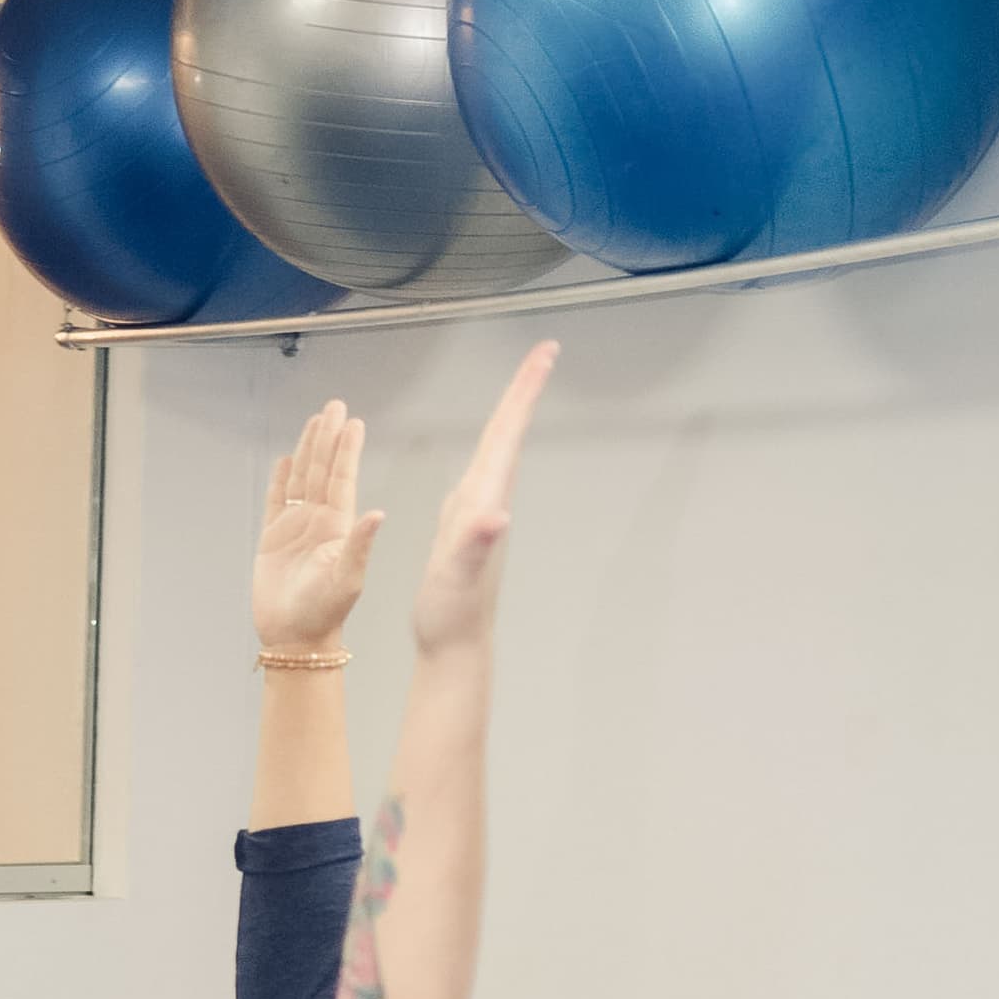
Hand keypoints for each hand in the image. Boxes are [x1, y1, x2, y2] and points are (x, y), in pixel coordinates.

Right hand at [250, 396, 382, 652]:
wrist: (295, 636)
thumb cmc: (325, 612)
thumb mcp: (349, 578)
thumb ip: (360, 544)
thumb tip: (377, 514)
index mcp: (338, 526)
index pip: (342, 479)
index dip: (346, 450)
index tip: (352, 422)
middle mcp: (319, 521)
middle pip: (322, 470)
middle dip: (328, 438)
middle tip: (334, 406)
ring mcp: (296, 528)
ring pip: (301, 479)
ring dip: (307, 450)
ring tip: (314, 421)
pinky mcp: (273, 539)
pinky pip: (276, 501)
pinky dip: (280, 480)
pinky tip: (285, 460)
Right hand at [406, 344, 553, 651]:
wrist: (455, 647)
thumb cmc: (452, 613)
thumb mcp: (458, 576)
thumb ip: (475, 543)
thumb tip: (495, 515)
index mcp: (485, 500)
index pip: (506, 435)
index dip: (523, 392)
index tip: (545, 354)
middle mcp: (488, 500)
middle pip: (507, 434)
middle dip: (523, 391)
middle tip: (544, 352)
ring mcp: (480, 512)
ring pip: (498, 450)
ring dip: (511, 416)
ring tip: (523, 384)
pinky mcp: (466, 524)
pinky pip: (482, 471)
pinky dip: (489, 446)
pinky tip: (488, 446)